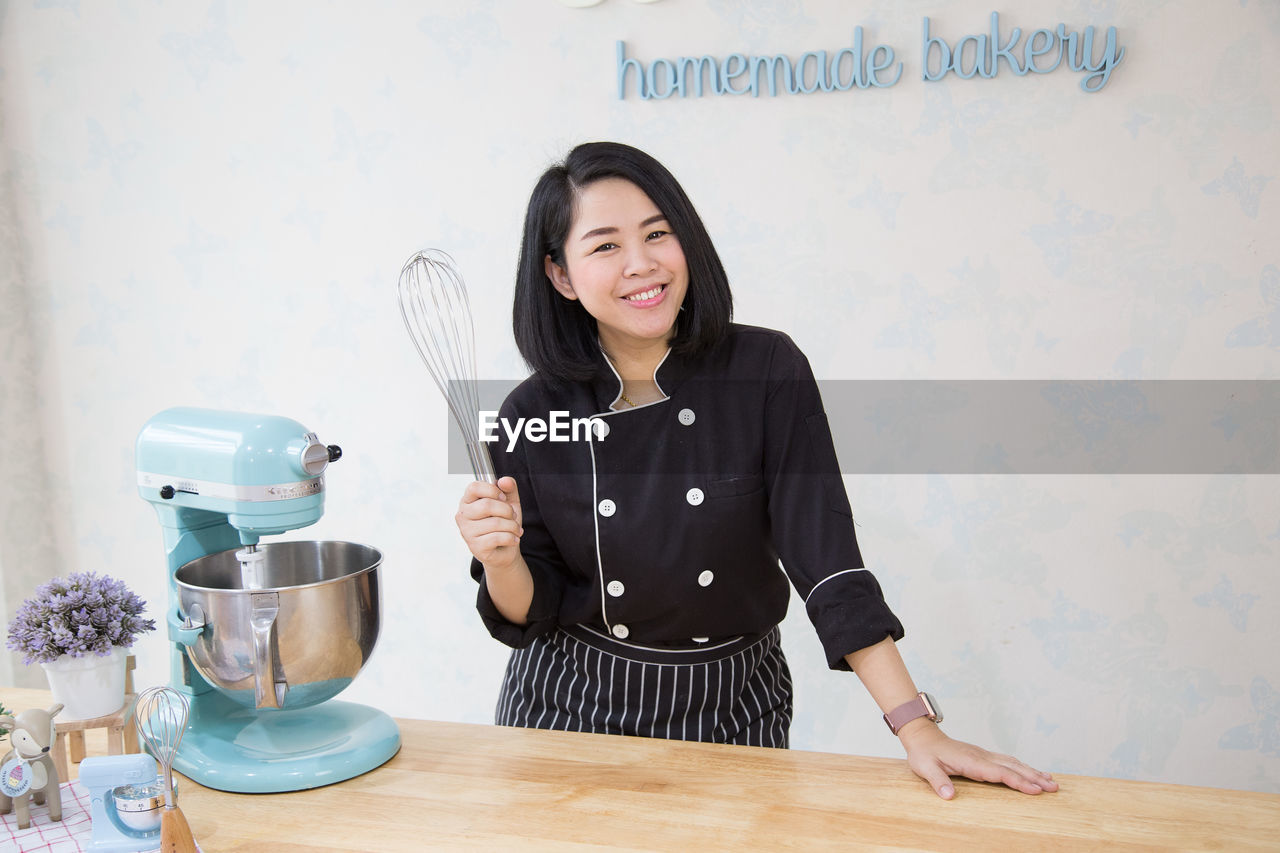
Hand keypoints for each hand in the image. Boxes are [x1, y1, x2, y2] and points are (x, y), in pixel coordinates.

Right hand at [455, 476, 522, 569]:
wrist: (505, 550)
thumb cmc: (504, 523)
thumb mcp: (509, 502)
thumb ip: (508, 488)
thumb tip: (504, 480)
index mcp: (468, 501)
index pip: (473, 487)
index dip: (492, 490)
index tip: (503, 498)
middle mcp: (463, 515)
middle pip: (486, 505)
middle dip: (507, 510)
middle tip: (513, 516)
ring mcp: (467, 532)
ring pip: (495, 523)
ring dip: (512, 526)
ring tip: (515, 530)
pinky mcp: (475, 547)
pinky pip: (497, 538)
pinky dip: (511, 538)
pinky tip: (513, 539)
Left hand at [898, 721, 1058, 798]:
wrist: (923, 737)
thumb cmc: (924, 753)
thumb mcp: (925, 767)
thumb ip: (937, 781)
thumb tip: (948, 795)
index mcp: (970, 761)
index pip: (999, 773)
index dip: (1018, 781)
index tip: (1035, 790)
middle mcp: (981, 756)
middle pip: (1012, 767)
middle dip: (1034, 777)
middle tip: (1054, 787)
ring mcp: (983, 755)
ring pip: (1013, 763)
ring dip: (1032, 772)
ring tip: (1051, 781)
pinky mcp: (983, 756)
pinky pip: (1007, 762)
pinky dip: (1022, 767)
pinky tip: (1031, 772)